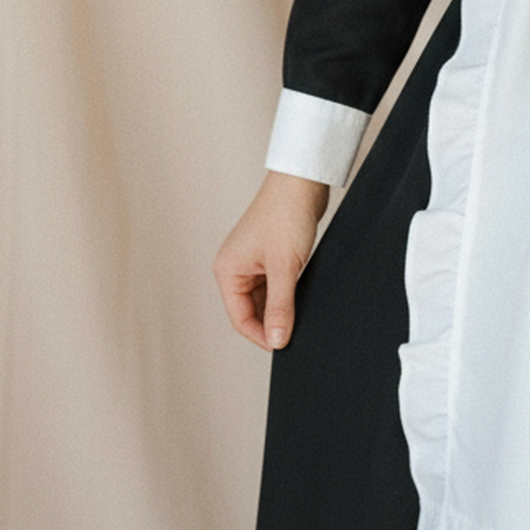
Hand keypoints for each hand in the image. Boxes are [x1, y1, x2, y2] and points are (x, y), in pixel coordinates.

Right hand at [213, 170, 329, 350]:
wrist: (302, 182)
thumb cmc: (286, 215)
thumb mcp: (285, 268)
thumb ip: (280, 307)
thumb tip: (276, 341)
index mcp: (227, 270)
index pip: (240, 318)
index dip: (261, 336)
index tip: (284, 347)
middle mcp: (235, 267)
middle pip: (250, 310)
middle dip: (271, 323)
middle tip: (296, 332)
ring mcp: (252, 261)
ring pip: (264, 299)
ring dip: (280, 308)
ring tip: (301, 314)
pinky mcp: (269, 255)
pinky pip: (274, 285)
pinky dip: (286, 294)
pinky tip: (301, 298)